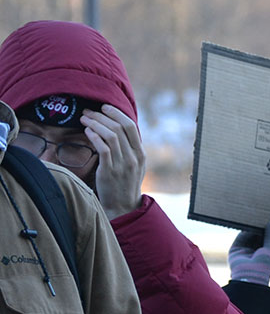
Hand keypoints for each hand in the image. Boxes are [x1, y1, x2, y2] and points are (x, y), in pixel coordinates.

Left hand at [81, 105, 145, 219]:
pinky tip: (87, 131)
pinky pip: (103, 148)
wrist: (123, 206)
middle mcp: (133, 157)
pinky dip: (94, 136)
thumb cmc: (125, 184)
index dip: (116, 113)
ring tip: (84, 119)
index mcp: (141, 153)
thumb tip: (117, 130)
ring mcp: (122, 164)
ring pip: (110, 135)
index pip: (131, 126)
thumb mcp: (134, 165)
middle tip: (89, 111)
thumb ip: (130, 149)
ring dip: (95, 123)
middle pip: (119, 127)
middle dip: (102, 116)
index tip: (104, 107)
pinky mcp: (110, 171)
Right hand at [228, 220, 269, 285]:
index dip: (268, 229)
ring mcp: (244, 250)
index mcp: (265, 253)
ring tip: (255, 216)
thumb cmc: (264, 265)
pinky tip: (248, 222)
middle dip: (259, 226)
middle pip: (256, 236)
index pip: (266, 238)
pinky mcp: (235, 250)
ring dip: (251, 227)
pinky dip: (243, 230)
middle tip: (262, 214)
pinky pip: (240, 237)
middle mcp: (254, 251)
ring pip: (248, 235)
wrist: (249, 277)